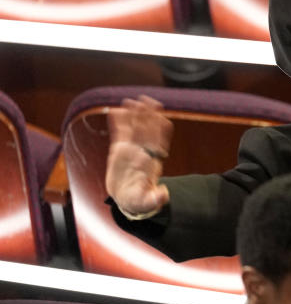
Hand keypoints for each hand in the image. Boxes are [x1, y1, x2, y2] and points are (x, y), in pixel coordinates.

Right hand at [105, 96, 172, 217]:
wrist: (129, 198)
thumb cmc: (139, 200)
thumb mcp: (147, 202)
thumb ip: (154, 199)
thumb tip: (163, 195)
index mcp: (152, 161)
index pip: (159, 141)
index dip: (159, 128)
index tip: (159, 115)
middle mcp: (144, 151)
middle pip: (148, 130)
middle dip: (147, 116)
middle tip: (144, 101)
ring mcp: (132, 148)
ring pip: (135, 128)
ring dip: (134, 115)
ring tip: (130, 101)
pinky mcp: (120, 150)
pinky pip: (120, 133)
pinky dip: (118, 122)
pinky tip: (115, 111)